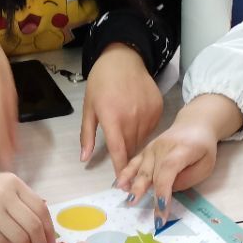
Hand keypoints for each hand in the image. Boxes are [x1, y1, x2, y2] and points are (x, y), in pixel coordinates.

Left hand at [80, 43, 163, 175]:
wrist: (124, 58)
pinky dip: (143, 131)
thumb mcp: (89, 107)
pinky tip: (136, 121)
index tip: (121, 185)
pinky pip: (151, 129)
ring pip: (142, 140)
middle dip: (126, 158)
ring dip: (134, 144)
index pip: (118, 151)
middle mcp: (132, 117)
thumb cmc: (101, 82)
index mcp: (112, 118)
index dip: (119, 169)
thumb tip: (84, 159)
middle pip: (131, 148)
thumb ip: (87, 135)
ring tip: (127, 135)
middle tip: (122, 162)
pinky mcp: (158, 108)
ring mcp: (147, 113)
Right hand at [115, 93, 241, 213]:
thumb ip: (188, 178)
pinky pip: (134, 163)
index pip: (168, 170)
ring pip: (141, 169)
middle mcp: (163, 148)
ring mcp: (152, 148)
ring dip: (134, 186)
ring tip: (129, 201)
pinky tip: (118, 185)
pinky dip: (125, 174)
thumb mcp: (206, 165)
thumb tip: (168, 189)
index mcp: (181, 150)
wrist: (194, 124)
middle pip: (153, 172)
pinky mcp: (145, 150)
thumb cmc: (203, 147)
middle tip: (149, 215)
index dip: (164, 189)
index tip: (162, 208)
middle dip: (149, 195)